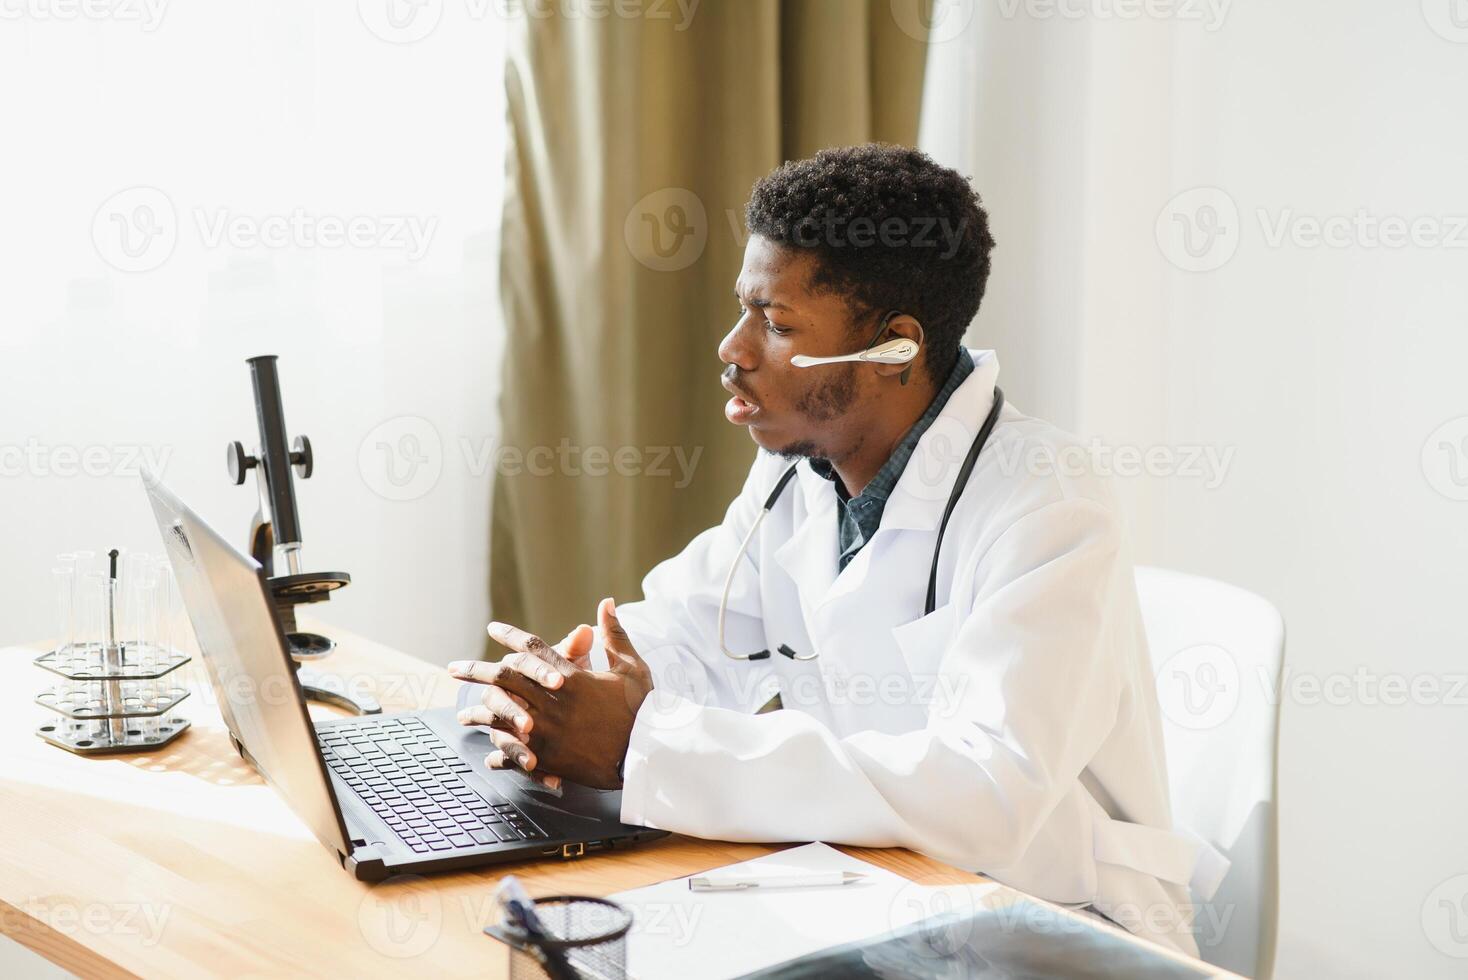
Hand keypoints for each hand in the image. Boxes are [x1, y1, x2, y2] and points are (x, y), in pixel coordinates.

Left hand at [449, 597, 653, 789]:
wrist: (647, 752)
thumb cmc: (642, 708)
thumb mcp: (632, 666)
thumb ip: (614, 634)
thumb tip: (606, 602)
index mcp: (571, 677)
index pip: (533, 648)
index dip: (509, 635)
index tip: (492, 629)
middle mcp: (553, 702)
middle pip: (505, 679)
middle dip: (476, 671)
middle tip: (453, 669)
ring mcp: (548, 731)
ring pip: (502, 717)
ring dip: (480, 714)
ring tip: (462, 715)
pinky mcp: (550, 757)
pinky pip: (516, 753)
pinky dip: (502, 753)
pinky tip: (490, 755)